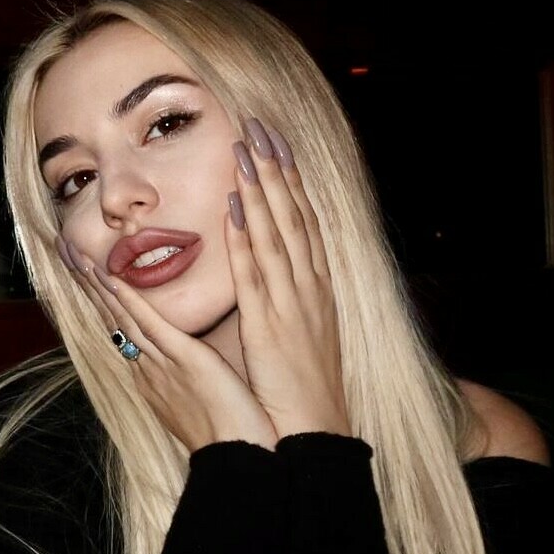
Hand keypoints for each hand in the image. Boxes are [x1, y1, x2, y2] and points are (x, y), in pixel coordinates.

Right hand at [58, 237, 277, 452]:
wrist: (241, 459)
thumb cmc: (233, 435)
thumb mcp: (204, 401)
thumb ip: (190, 379)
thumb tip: (191, 364)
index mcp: (155, 380)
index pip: (125, 333)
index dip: (106, 303)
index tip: (91, 278)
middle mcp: (149, 372)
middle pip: (114, 321)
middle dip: (91, 288)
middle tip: (69, 256)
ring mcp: (162, 366)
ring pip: (124, 318)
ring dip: (100, 286)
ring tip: (78, 257)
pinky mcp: (184, 360)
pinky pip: (149, 324)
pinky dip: (128, 299)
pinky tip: (110, 278)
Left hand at [225, 120, 350, 439]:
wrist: (316, 425)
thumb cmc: (308, 384)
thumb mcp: (308, 333)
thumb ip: (294, 299)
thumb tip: (280, 274)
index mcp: (318, 288)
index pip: (306, 224)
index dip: (292, 183)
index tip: (277, 148)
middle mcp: (309, 287)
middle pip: (294, 217)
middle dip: (277, 170)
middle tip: (260, 128)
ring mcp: (292, 302)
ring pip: (277, 235)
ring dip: (262, 189)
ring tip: (246, 149)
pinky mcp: (271, 323)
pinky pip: (256, 272)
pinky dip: (247, 236)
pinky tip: (235, 204)